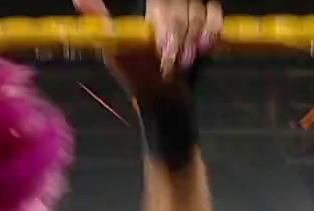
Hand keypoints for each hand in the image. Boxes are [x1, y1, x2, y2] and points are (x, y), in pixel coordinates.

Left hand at [74, 0, 221, 99]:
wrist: (161, 98)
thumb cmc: (134, 75)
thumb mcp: (112, 47)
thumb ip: (99, 19)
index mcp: (149, 9)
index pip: (163, 2)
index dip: (167, 26)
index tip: (162, 50)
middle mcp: (168, 8)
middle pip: (181, 9)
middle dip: (178, 39)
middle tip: (170, 62)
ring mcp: (188, 15)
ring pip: (199, 11)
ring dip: (193, 39)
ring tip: (182, 63)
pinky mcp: (205, 25)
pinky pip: (215, 15)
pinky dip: (211, 30)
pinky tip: (205, 46)